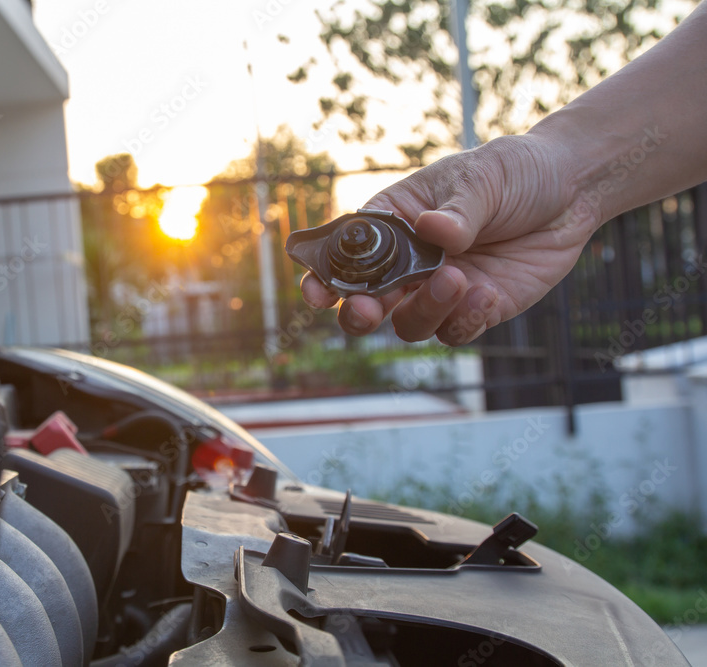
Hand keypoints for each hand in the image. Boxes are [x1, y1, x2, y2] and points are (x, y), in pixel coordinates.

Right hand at [301, 133, 598, 344]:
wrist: (572, 191)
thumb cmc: (514, 172)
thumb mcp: (485, 178)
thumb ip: (458, 211)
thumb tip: (433, 231)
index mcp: (393, 223)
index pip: (346, 254)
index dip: (324, 276)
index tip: (318, 292)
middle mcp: (408, 263)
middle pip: (366, 303)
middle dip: (359, 313)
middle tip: (369, 311)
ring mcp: (440, 290)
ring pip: (409, 325)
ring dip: (423, 311)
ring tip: (459, 280)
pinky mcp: (476, 309)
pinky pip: (456, 331)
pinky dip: (465, 320)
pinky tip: (487, 294)